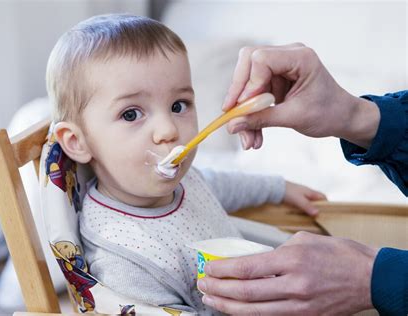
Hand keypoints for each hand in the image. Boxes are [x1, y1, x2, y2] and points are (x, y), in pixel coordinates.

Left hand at [198, 232, 377, 314]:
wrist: (371, 277)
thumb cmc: (337, 254)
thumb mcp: (302, 240)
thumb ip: (274, 252)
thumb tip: (249, 261)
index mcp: (291, 259)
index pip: (246, 268)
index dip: (222, 270)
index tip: (207, 268)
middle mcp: (294, 285)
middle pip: (245, 292)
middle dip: (218, 289)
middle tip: (202, 284)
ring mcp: (300, 306)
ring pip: (254, 312)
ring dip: (227, 306)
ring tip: (210, 299)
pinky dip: (249, 314)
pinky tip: (235, 309)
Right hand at [224, 43, 379, 149]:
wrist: (342, 118)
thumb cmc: (328, 113)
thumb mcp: (294, 118)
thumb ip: (262, 119)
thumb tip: (232, 125)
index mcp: (300, 57)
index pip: (261, 60)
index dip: (248, 84)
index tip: (242, 109)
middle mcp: (288, 56)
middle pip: (248, 64)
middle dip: (238, 94)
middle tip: (233, 119)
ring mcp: (280, 67)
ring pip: (247, 83)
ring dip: (244, 111)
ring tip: (248, 140)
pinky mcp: (274, 79)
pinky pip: (253, 93)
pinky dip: (251, 114)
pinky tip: (253, 135)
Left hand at [283, 181, 326, 215]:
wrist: (274, 188)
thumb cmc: (287, 192)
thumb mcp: (298, 200)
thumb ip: (307, 206)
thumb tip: (317, 213)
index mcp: (310, 192)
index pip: (323, 197)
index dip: (326, 204)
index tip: (327, 213)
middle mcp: (306, 193)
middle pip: (316, 202)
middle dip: (318, 209)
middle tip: (319, 218)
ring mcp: (300, 196)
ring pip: (308, 204)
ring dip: (309, 210)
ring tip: (311, 219)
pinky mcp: (293, 199)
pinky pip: (301, 205)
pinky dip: (303, 210)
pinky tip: (301, 215)